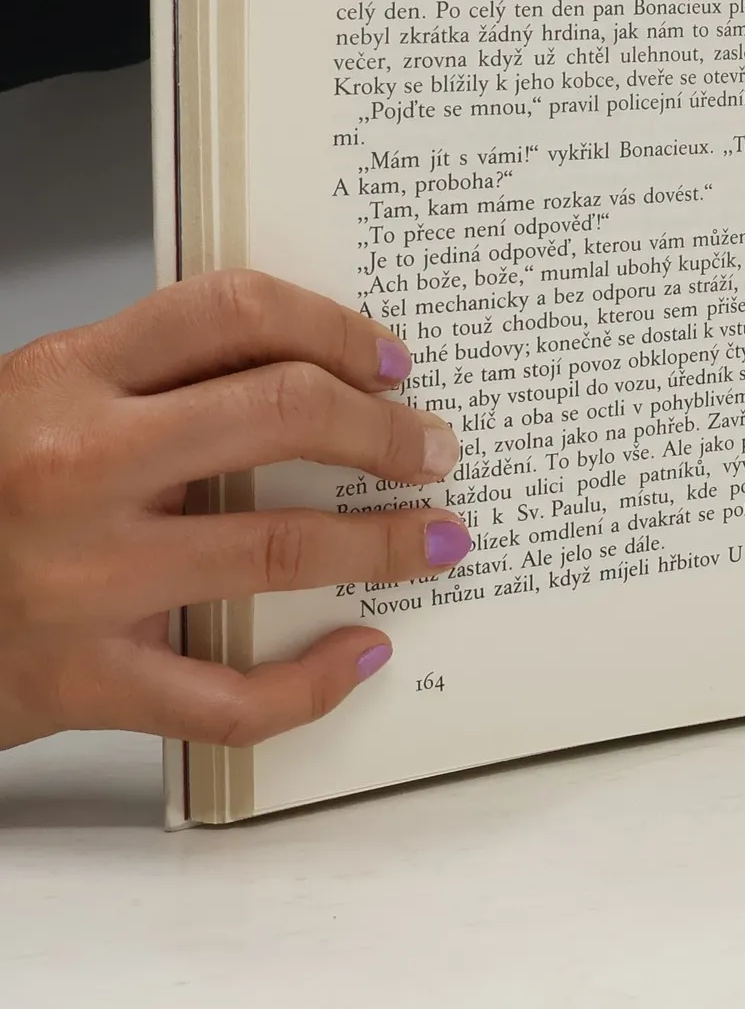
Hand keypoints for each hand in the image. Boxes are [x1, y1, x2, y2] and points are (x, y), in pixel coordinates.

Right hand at [0, 271, 470, 751]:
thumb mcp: (37, 404)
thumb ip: (150, 384)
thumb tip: (309, 374)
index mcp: (62, 379)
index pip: (231, 311)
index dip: (334, 328)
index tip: (390, 362)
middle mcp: (76, 468)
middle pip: (282, 414)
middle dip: (387, 431)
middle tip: (434, 448)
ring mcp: (83, 580)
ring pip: (284, 547)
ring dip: (388, 543)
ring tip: (440, 538)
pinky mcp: (84, 681)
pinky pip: (230, 697)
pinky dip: (315, 682)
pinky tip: (360, 652)